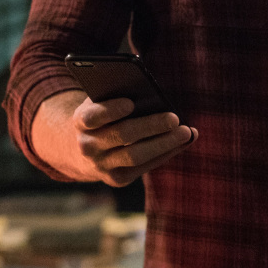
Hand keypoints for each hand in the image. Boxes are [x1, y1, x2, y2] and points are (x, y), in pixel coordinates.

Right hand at [31, 89, 197, 185]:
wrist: (84, 148)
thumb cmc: (104, 114)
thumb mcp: (103, 100)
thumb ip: (119, 92)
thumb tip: (150, 88)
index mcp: (81, 121)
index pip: (92, 116)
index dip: (110, 110)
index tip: (130, 103)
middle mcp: (87, 146)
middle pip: (121, 135)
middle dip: (150, 126)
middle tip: (174, 118)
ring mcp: (101, 165)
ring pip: (135, 156)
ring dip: (164, 144)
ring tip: (186, 132)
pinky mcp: (117, 179)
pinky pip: (145, 167)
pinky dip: (168, 153)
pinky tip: (185, 141)